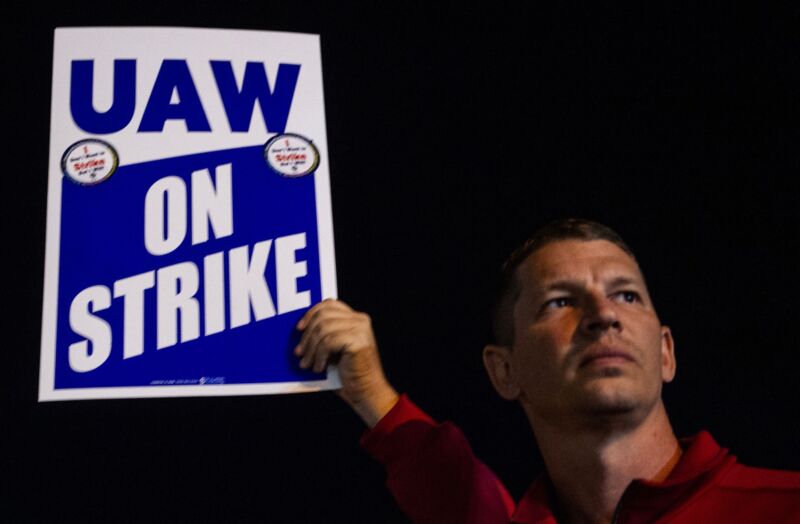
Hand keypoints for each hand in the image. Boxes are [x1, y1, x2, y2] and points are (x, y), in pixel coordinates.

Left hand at [295, 299, 398, 426]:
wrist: (366, 392)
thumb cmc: (349, 374)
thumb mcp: (335, 349)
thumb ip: (325, 334)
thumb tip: (301, 330)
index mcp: (356, 318)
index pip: (329, 304)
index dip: (311, 314)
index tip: (299, 329)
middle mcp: (360, 320)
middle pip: (323, 316)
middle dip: (307, 335)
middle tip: (299, 353)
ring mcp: (360, 329)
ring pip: (323, 329)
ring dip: (311, 349)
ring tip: (307, 364)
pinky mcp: (358, 341)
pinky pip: (328, 342)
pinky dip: (319, 356)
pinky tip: (319, 367)